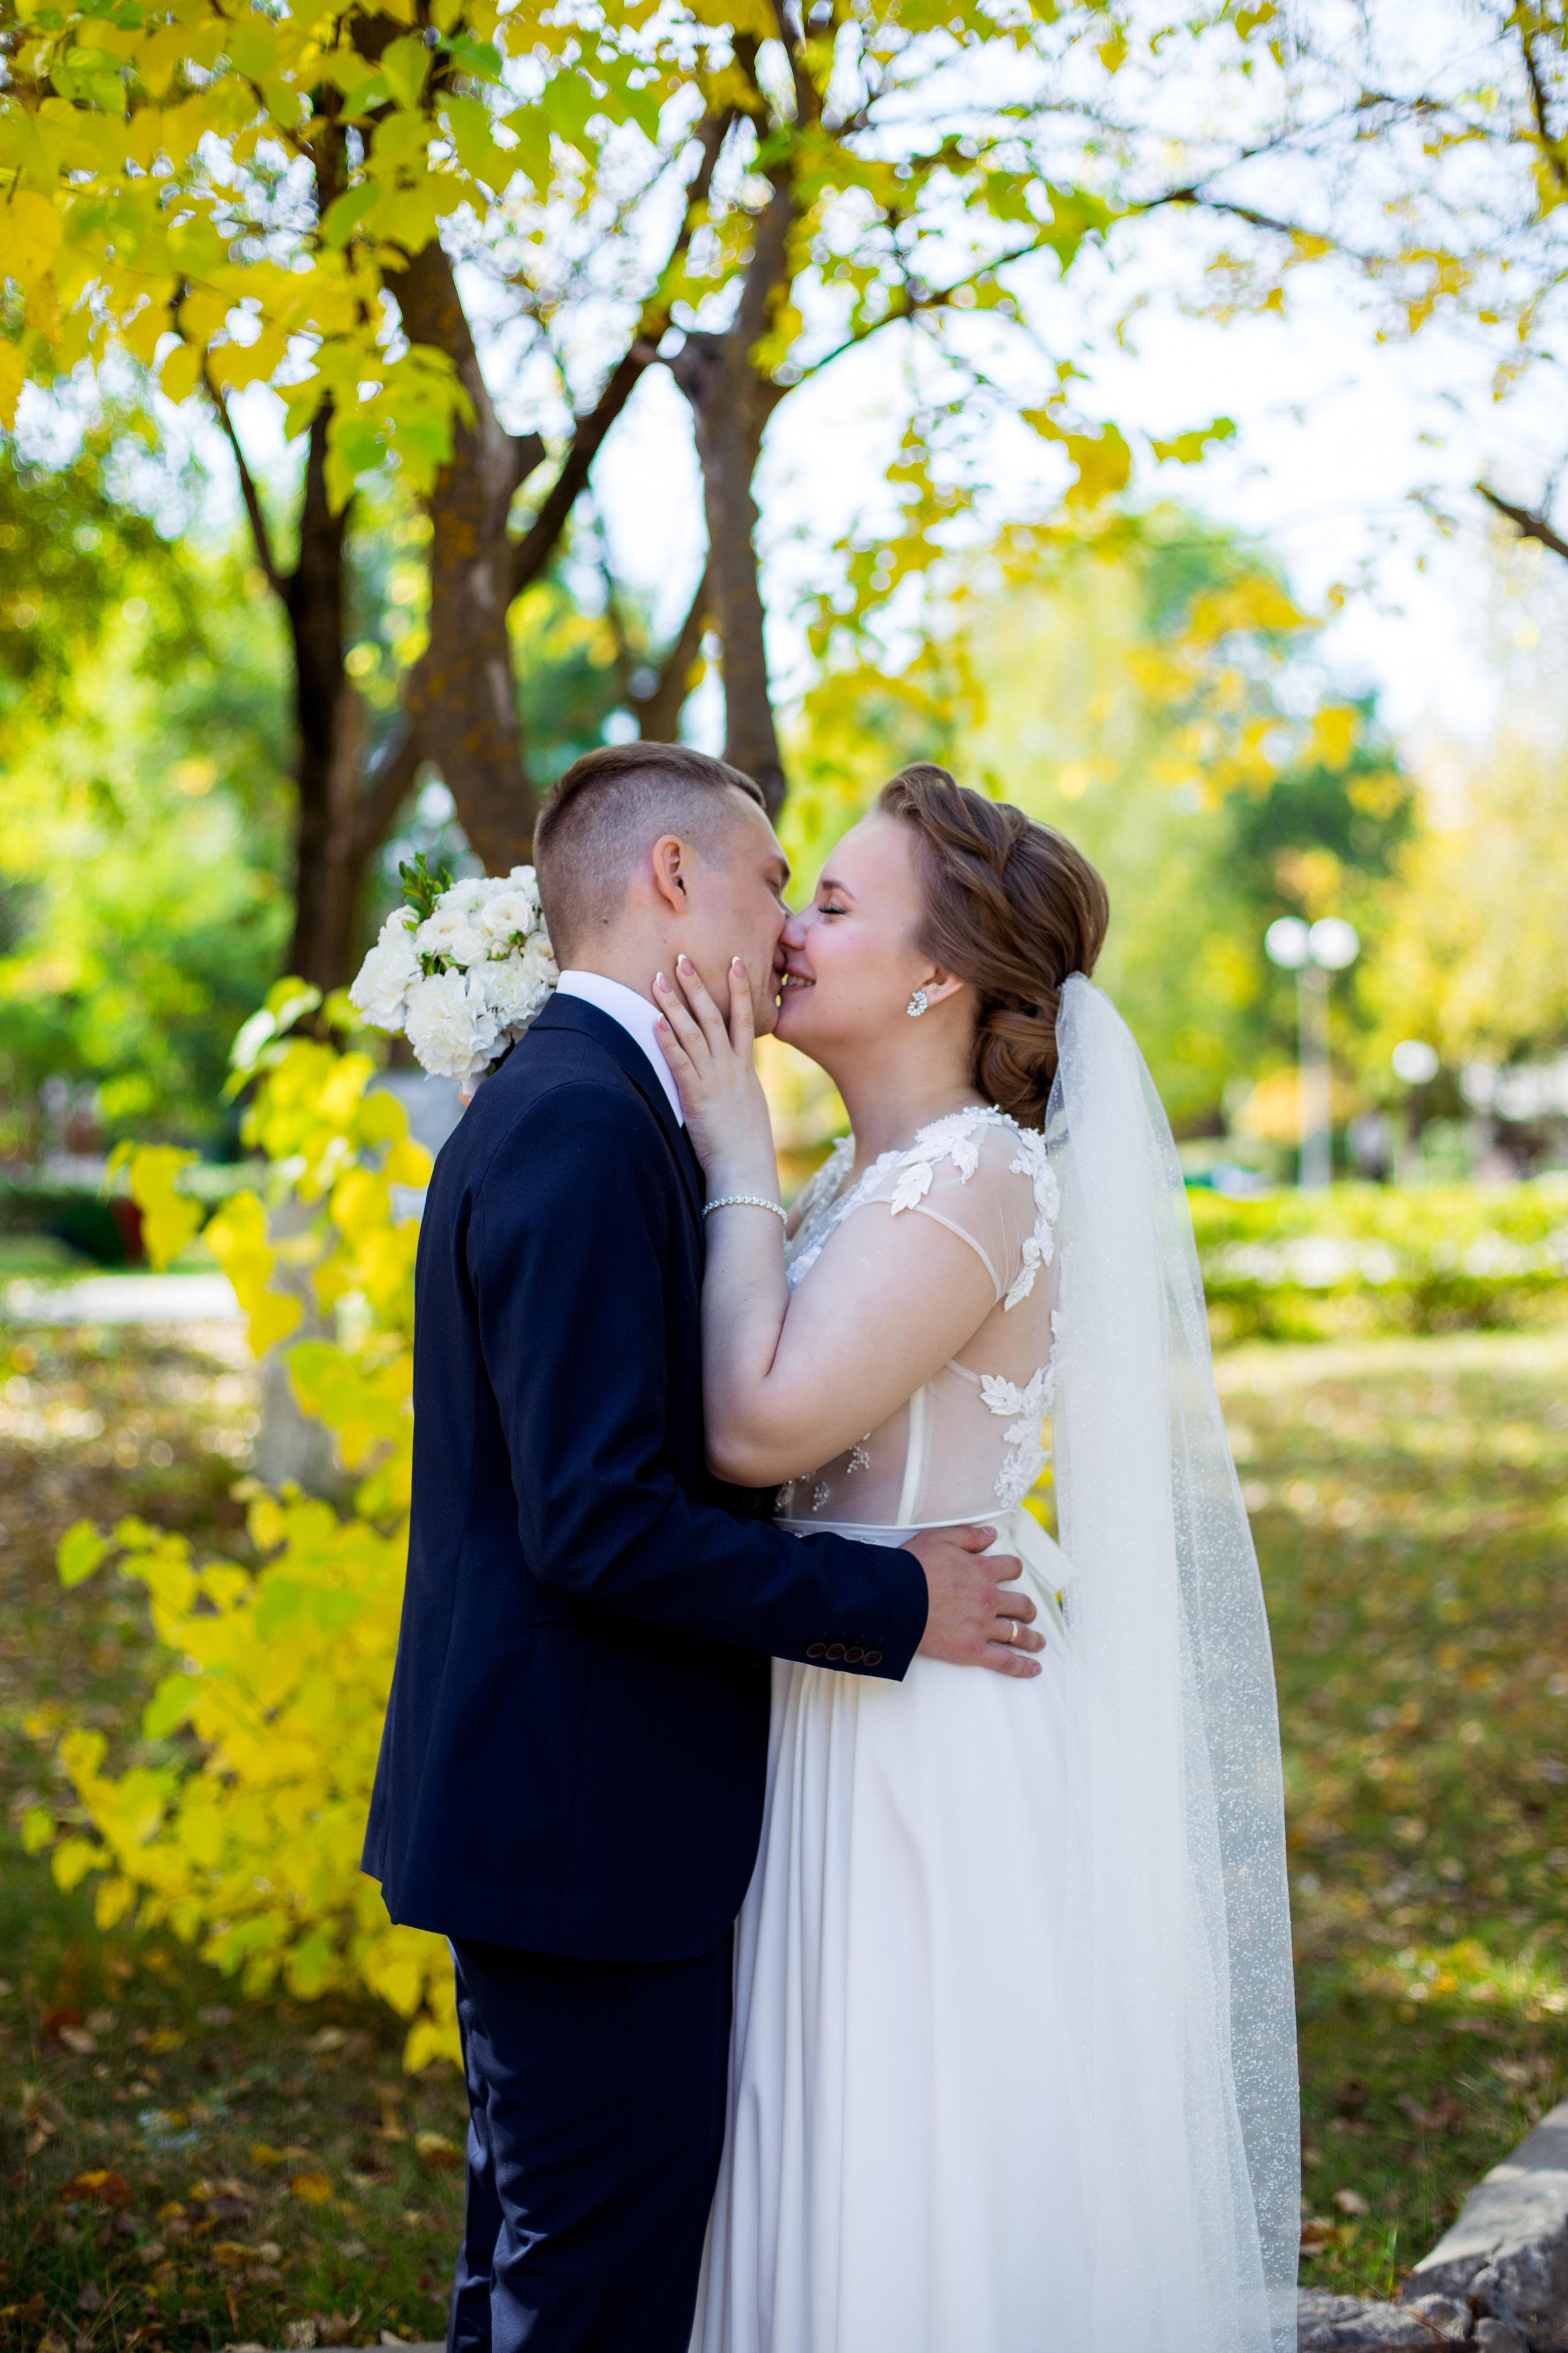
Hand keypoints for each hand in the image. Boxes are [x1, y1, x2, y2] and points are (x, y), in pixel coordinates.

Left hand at [654, 955, 778, 1190]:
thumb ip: (739, 1084)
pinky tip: (654, 1022)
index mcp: (744, 1067)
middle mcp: (731, 1067)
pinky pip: (680, 1062)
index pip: (744, 1018)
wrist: (745, 1167)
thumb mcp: (749, 1105)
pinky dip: (667, 1041)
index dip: (739, 988)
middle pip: (714, 1016)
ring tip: (659, 979)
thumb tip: (732, 1074)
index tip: (733, 961)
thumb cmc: (746, 1144)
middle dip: (697, 986)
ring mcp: (714, 1079)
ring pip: (694, 1032)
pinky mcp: (696, 1096)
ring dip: (675, 1004)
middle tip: (682, 958)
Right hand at [905, 1524, 1043, 1678]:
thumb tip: (992, 1535)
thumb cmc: (911, 1567)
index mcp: (982, 1570)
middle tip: (1027, 1613)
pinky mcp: (972, 1650)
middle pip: (1021, 1604)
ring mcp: (982, 1626)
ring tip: (1037, 1642)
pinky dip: (1022, 1666)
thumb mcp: (940, 1538)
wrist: (891, 1598)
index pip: (1012, 1568)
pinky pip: (1005, 1660)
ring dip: (1032, 1638)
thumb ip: (970, 1535)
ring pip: (1018, 1633)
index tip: (1012, 1575)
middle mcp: (988, 1598)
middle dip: (1027, 1609)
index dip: (1014, 1570)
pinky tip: (1033, 1668)